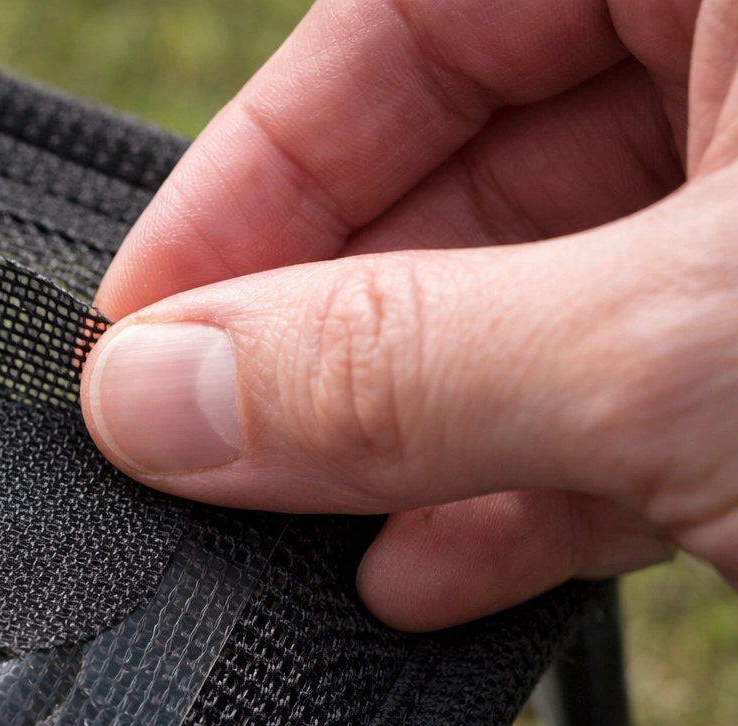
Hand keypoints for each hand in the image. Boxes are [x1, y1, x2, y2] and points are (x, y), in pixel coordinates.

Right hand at [84, 0, 737, 629]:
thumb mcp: (679, 351)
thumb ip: (399, 368)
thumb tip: (157, 397)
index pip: (409, 20)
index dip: (253, 176)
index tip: (149, 330)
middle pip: (467, 167)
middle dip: (336, 338)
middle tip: (214, 448)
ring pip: (553, 296)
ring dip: (421, 437)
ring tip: (314, 540)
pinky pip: (647, 389)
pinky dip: (542, 485)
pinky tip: (439, 569)